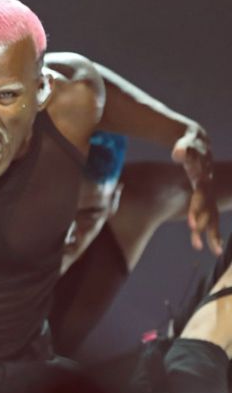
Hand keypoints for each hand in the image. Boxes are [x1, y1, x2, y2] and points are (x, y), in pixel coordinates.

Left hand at [174, 126, 219, 252]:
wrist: (198, 141)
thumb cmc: (189, 143)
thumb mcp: (185, 143)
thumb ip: (182, 149)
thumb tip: (178, 154)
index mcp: (203, 178)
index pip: (201, 197)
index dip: (197, 210)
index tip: (191, 225)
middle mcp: (208, 187)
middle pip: (210, 210)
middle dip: (207, 227)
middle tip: (201, 244)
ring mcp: (208, 192)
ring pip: (212, 216)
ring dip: (211, 233)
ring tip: (213, 251)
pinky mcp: (205, 195)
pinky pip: (206, 215)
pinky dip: (203, 228)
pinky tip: (200, 244)